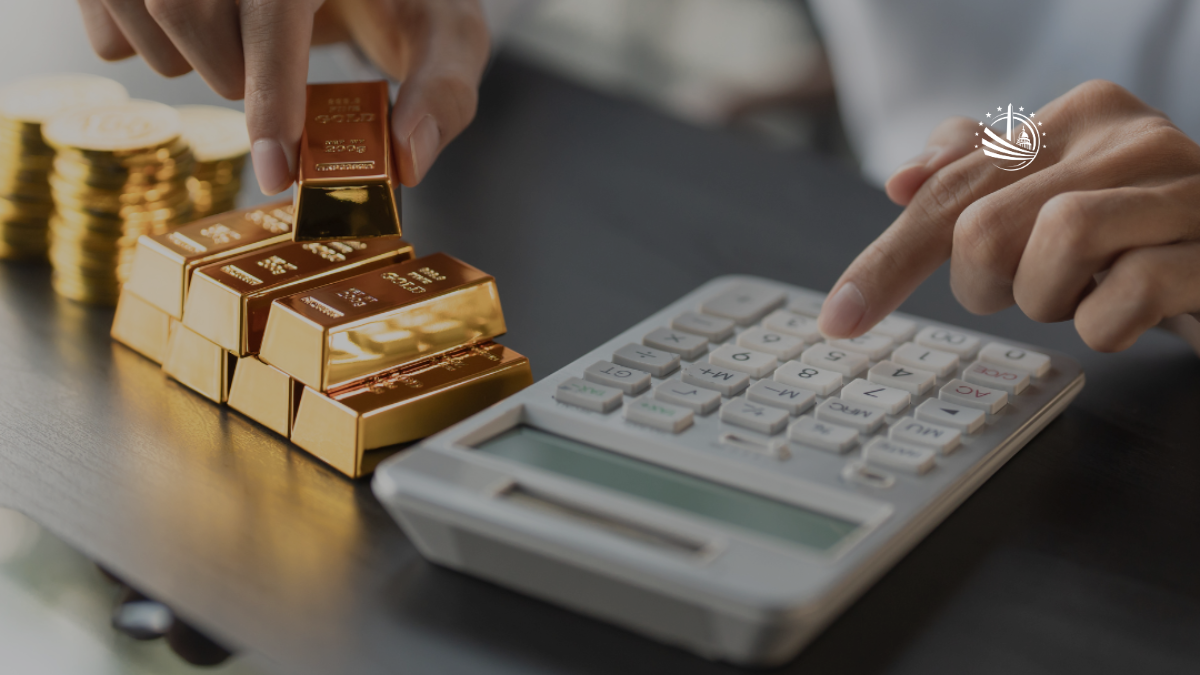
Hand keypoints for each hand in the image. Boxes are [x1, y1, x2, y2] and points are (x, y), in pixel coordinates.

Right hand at [75, 0, 489, 192]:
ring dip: (183, 60)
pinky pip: (102, 7)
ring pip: (141, 6)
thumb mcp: (447, 35)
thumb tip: (407, 159)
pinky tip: (190, 30)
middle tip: (271, 89)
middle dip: (231, 76)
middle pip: (188, 7)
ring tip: (235, 54)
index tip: (278, 170)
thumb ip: (443, 92)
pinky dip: (131, 37)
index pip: (273, 5)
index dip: (271, 93)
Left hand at [817, 80, 1199, 354]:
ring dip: (1049, 300)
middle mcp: (1133, 137)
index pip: (951, 187)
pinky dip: (1105, 326)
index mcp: (1080, 115)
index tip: (840, 319)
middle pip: (986, 226)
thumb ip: (980, 175)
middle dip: (985, 285)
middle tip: (1022, 291)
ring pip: (1056, 244)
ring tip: (1082, 295)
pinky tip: (1127, 313)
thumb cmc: (1135, 236)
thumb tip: (903, 178)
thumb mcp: (1056, 198)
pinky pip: (1125, 295)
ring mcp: (1185, 189)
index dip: (887, 259)